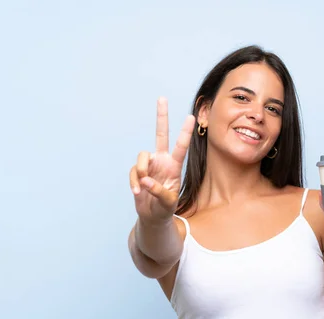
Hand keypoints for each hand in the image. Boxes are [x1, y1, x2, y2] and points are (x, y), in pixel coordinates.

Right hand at [129, 97, 194, 221]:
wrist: (153, 216)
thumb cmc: (165, 208)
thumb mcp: (167, 202)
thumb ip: (159, 191)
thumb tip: (145, 180)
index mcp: (175, 166)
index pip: (181, 147)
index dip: (185, 132)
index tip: (190, 117)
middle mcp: (162, 161)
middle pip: (161, 135)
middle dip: (161, 117)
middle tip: (162, 98)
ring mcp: (149, 165)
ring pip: (141, 157)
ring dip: (140, 171)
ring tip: (142, 187)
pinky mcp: (138, 171)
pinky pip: (133, 171)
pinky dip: (133, 182)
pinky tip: (137, 192)